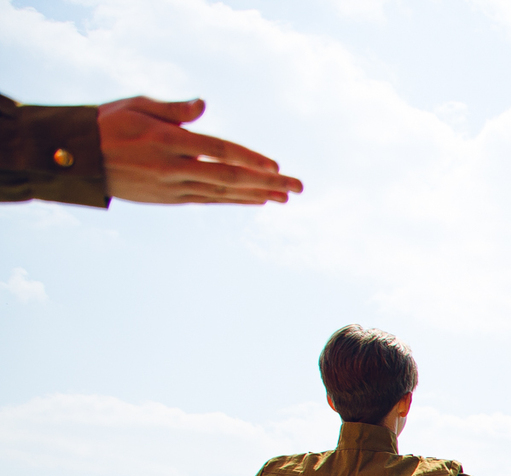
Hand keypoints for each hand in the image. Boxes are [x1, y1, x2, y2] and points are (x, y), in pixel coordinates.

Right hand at [98, 98, 301, 204]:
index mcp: (167, 141)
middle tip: (298, 187)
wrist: (78, 158)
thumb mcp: (138, 106)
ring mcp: (172, 187)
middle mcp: (173, 167)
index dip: (250, 159)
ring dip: (257, 195)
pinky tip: (255, 200)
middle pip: (230, 177)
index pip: (219, 151)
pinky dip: (234, 200)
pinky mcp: (169, 198)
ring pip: (223, 192)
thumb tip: (204, 105)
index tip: (277, 166)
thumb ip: (174, 109)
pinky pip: (209, 199)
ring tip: (285, 197)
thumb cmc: (109, 124)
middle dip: (267, 183)